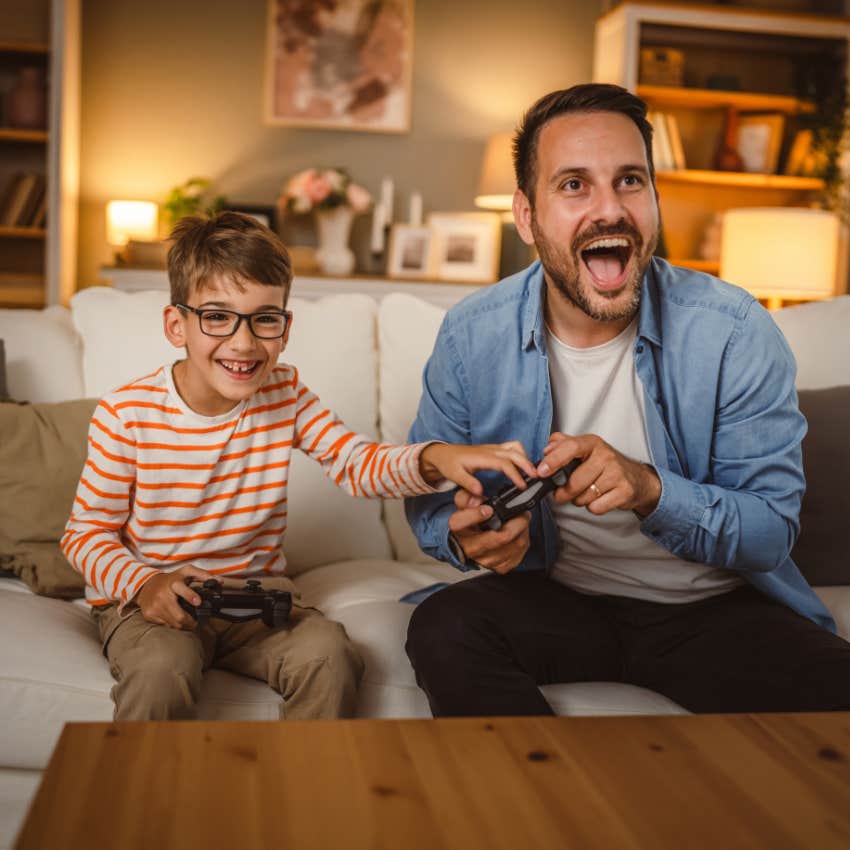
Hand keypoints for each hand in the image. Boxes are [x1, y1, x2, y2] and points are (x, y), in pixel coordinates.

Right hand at [135, 565, 220, 629]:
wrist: (147, 586)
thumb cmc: (171, 579)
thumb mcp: (187, 572)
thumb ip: (203, 575)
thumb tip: (220, 581)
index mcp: (173, 582)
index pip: (181, 589)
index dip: (190, 596)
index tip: (198, 602)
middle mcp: (162, 594)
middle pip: (179, 616)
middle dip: (191, 621)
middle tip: (196, 622)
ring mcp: (154, 606)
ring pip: (174, 624)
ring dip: (183, 624)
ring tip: (186, 620)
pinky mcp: (148, 614)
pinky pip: (165, 625)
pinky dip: (172, 624)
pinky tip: (173, 617)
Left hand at [420, 441, 536, 495]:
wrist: (443, 454)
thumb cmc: (449, 464)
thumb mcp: (455, 475)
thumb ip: (468, 483)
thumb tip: (480, 493)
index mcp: (483, 457)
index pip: (504, 463)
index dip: (515, 474)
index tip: (522, 486)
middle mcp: (490, 450)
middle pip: (514, 453)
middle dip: (527, 464)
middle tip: (536, 477)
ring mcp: (493, 448)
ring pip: (515, 447)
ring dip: (525, 457)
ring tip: (531, 472)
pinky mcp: (494, 449)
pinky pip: (512, 448)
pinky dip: (521, 455)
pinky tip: (522, 466)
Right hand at [447, 489, 530, 573]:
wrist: (472, 543)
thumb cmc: (471, 522)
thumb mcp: (464, 504)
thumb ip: (467, 497)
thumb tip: (476, 500)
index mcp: (458, 530)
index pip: (460, 523)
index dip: (475, 515)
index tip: (488, 509)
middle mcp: (470, 548)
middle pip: (500, 537)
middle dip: (517, 522)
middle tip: (522, 513)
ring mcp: (485, 560)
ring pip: (515, 544)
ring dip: (523, 530)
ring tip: (522, 522)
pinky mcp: (499, 567)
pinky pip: (519, 552)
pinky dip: (524, 540)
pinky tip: (519, 534)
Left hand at [537, 432, 660, 516]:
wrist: (637, 479)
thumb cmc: (604, 465)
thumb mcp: (585, 449)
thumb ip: (563, 444)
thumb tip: (547, 448)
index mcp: (592, 443)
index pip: (570, 447)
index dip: (553, 460)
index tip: (541, 472)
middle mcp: (606, 456)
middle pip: (574, 482)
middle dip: (563, 493)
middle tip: (562, 493)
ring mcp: (617, 474)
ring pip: (584, 497)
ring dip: (579, 500)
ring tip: (587, 492)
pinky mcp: (624, 491)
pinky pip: (596, 507)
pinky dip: (593, 507)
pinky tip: (599, 498)